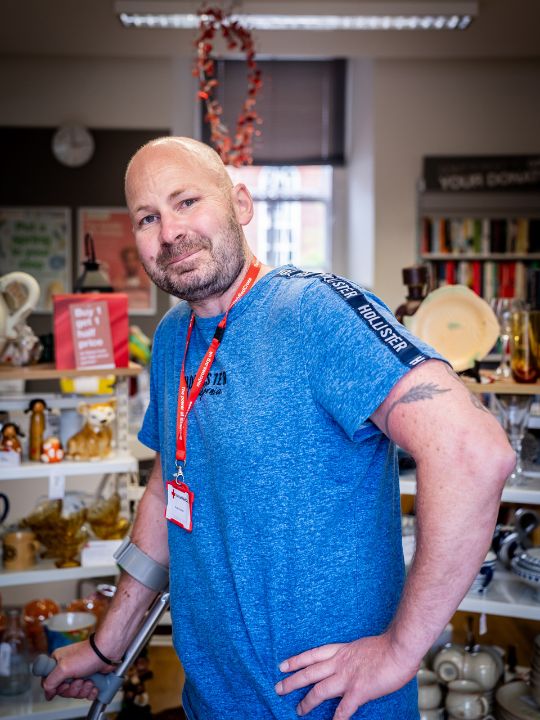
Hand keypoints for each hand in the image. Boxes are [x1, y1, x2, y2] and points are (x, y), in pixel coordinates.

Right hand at [42, 639, 111, 701]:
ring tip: (89, 680)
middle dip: (73, 689)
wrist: (107, 652)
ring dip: (83, 689)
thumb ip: (50, 681)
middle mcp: (67, 668)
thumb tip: (47, 692)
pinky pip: (86, 692)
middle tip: (79, 680)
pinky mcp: (89, 678)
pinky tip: (94, 684)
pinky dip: (91, 691)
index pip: (49, 682)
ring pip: (75, 692)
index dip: (57, 688)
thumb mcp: (63, 668)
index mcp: (58, 662)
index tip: (64, 684)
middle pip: (63, 690)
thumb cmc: (88, 654)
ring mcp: (79, 673)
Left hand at [275, 633, 417, 718]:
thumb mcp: (362, 646)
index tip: (283, 665)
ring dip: (307, 701)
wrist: (399, 647)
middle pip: (310, 672)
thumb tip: (350, 662)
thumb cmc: (387, 645)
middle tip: (278, 688)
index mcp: (342, 651)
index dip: (297, 660)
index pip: (313, 654)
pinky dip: (336, 719)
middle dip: (292, 681)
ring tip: (298, 710)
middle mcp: (340, 663)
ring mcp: (348, 677)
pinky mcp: (359, 691)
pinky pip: (343, 709)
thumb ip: (353, 656)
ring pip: (319, 690)